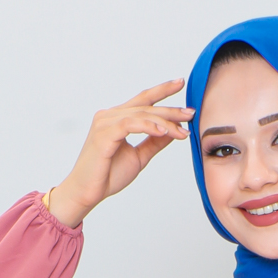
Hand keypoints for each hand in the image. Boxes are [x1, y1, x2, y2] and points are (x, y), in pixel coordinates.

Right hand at [46, 80, 193, 226]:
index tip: (181, 84)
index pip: (143, 100)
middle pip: (145, 106)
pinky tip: (164, 131)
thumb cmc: (108, 175)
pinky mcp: (104, 134)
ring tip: (182, 129)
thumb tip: (172, 131)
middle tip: (191, 112)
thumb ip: (154, 142)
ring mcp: (105, 123)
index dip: (162, 91)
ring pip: (141, 114)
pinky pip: (130, 124)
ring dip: (164, 121)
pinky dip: (149, 126)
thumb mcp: (139, 157)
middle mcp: (110, 116)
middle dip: (170, 109)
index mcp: (117, 119)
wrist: (87, 193)